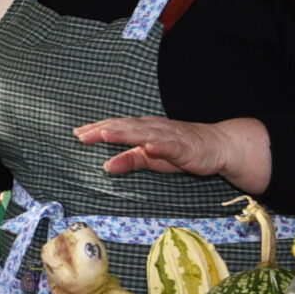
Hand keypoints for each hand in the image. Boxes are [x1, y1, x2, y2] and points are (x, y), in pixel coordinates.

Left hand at [75, 115, 270, 191]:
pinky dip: (158, 144)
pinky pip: (170, 145)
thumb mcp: (151, 158)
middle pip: (125, 127)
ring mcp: (169, 136)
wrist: (218, 146)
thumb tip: (106, 166)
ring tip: (106, 134)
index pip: (116, 127)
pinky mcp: (184, 146)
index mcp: (144, 129)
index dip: (97, 129)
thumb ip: (129, 160)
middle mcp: (153, 128)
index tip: (77, 133)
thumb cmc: (181, 150)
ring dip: (124, 132)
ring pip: (143, 133)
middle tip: (82, 135)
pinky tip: (147, 146)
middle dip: (103, 130)